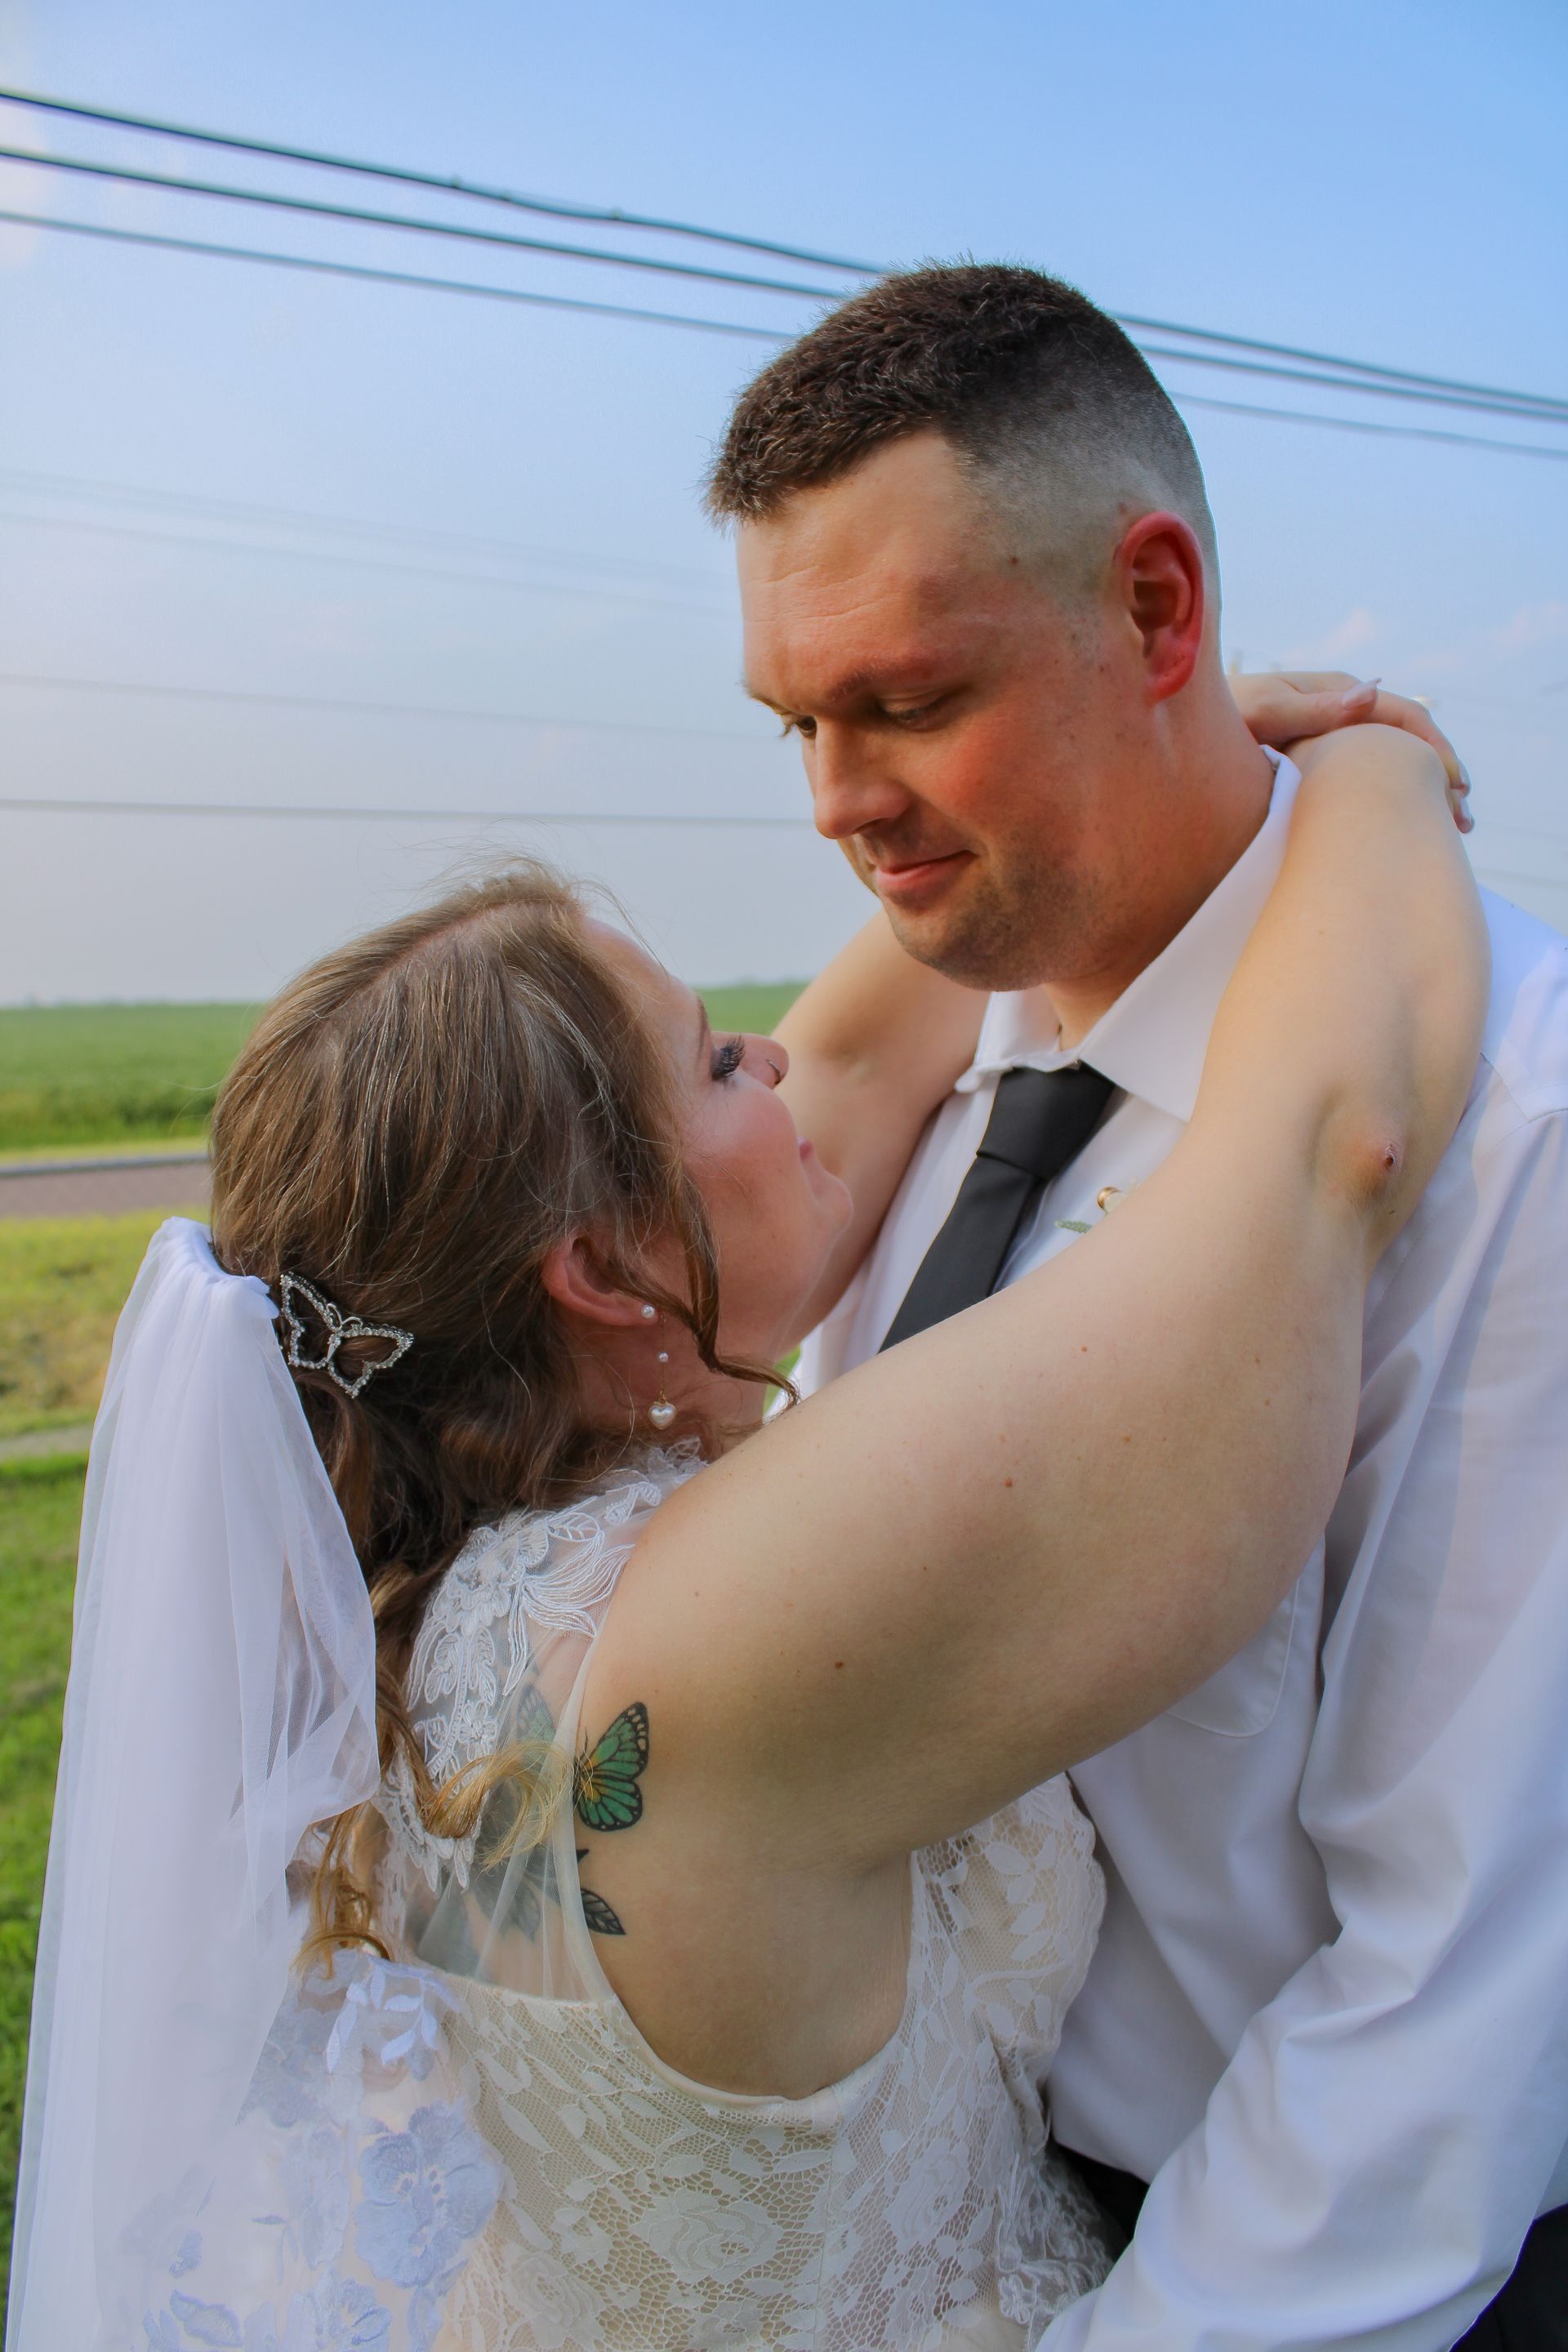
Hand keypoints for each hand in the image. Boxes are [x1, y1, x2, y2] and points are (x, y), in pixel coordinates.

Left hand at [1231, 670, 1472, 833]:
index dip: (1435, 751)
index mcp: (1334, 692)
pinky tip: (1399, 827)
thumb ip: (1312, 708)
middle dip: (1439, 776)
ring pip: (1389, 760)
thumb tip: (1372, 693)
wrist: (1184, 731)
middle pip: (1406, 740)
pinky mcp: (1315, 757)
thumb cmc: (1218, 720)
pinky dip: (1390, 797)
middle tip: (1464, 820)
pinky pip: (1364, 774)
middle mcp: (1338, 709)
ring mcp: (1329, 733)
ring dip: (1420, 791)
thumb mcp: (1262, 712)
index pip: (1403, 716)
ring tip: (1447, 831)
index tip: (1456, 788)